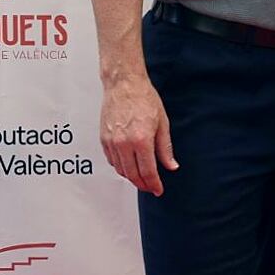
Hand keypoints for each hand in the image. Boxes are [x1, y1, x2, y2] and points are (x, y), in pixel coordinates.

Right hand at [99, 75, 177, 195]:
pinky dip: (121, 167)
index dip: (153, 184)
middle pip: (132, 174)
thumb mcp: (162, 123)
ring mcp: (111, 142)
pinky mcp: (103, 139)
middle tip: (150, 188)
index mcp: (141, 140)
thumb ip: (165, 148)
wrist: (124, 85)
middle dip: (142, 184)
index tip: (158, 190)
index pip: (147, 171)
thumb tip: (171, 166)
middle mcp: (124, 143)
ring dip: (131, 177)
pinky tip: (129, 165)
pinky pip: (112, 160)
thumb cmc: (145, 99)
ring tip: (142, 179)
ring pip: (120, 170)